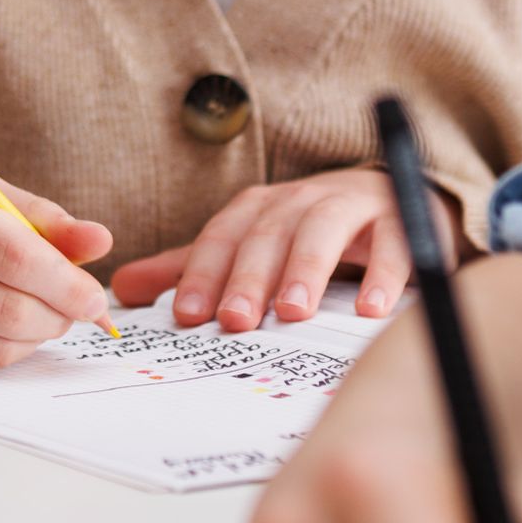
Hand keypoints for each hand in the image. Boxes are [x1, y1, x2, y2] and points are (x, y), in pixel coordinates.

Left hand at [114, 168, 457, 328]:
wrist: (388, 203)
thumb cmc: (306, 235)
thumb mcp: (248, 248)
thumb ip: (191, 268)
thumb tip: (121, 290)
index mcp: (258, 209)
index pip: (222, 238)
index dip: (203, 273)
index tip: (189, 317)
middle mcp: (300, 200)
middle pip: (268, 234)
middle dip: (248, 277)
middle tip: (235, 322)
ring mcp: (351, 205)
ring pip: (323, 230)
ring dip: (306, 269)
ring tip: (293, 312)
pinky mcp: (400, 218)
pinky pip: (393, 241)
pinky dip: (384, 273)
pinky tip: (372, 310)